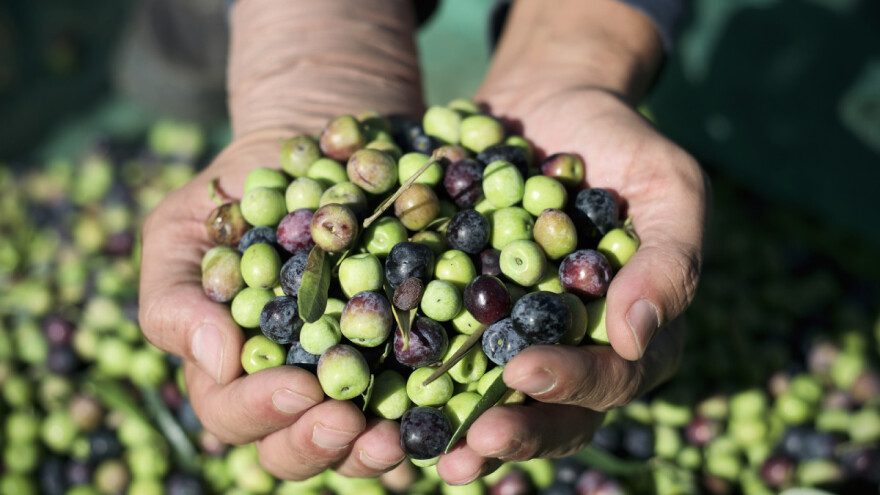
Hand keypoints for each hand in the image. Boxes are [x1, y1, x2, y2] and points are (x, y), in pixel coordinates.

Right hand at [138, 137, 405, 479]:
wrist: (311, 142)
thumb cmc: (235, 190)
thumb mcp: (182, 228)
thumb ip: (175, 297)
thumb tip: (218, 362)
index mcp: (236, 365)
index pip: (233, 412)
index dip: (260, 411)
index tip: (297, 387)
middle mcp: (294, 380)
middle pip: (296, 445)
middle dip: (317, 443)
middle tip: (346, 422)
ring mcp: (353, 370)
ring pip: (355, 440)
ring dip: (372, 450)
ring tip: (392, 436)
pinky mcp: (405, 346)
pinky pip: (417, 398)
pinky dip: (427, 412)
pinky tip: (438, 407)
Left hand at [435, 88, 706, 482]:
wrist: (551, 107)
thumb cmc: (623, 146)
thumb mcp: (668, 188)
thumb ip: (669, 262)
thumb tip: (635, 338)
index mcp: (630, 333)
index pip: (611, 377)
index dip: (571, 385)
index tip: (524, 373)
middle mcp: (574, 349)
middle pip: (552, 410)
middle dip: (514, 430)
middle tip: (472, 444)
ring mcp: (518, 335)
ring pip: (496, 398)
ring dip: (462, 428)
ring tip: (427, 451)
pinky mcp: (468, 313)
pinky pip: (446, 350)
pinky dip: (418, 374)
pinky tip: (383, 393)